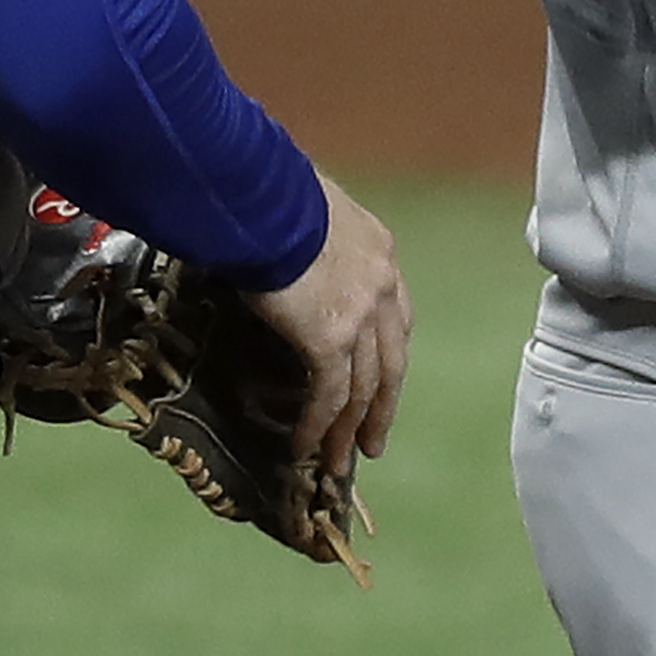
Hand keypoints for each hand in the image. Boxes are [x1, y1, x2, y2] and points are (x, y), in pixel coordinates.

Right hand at [248, 175, 412, 478]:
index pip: (395, 315)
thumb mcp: (307, 211)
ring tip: (339, 463)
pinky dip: (319, 426)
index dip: (386, 354)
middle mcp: (382, 287)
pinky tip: (305, 448)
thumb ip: (311, 240)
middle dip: (382, 407)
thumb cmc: (269, 192)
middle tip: (372, 442)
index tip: (380, 384)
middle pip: (391, 361)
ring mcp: (362, 315)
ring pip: (364, 388)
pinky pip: (329, 395)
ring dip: (350, 429)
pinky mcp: (330, 338)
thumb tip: (283, 249)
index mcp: (379, 252)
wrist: (260, 195)